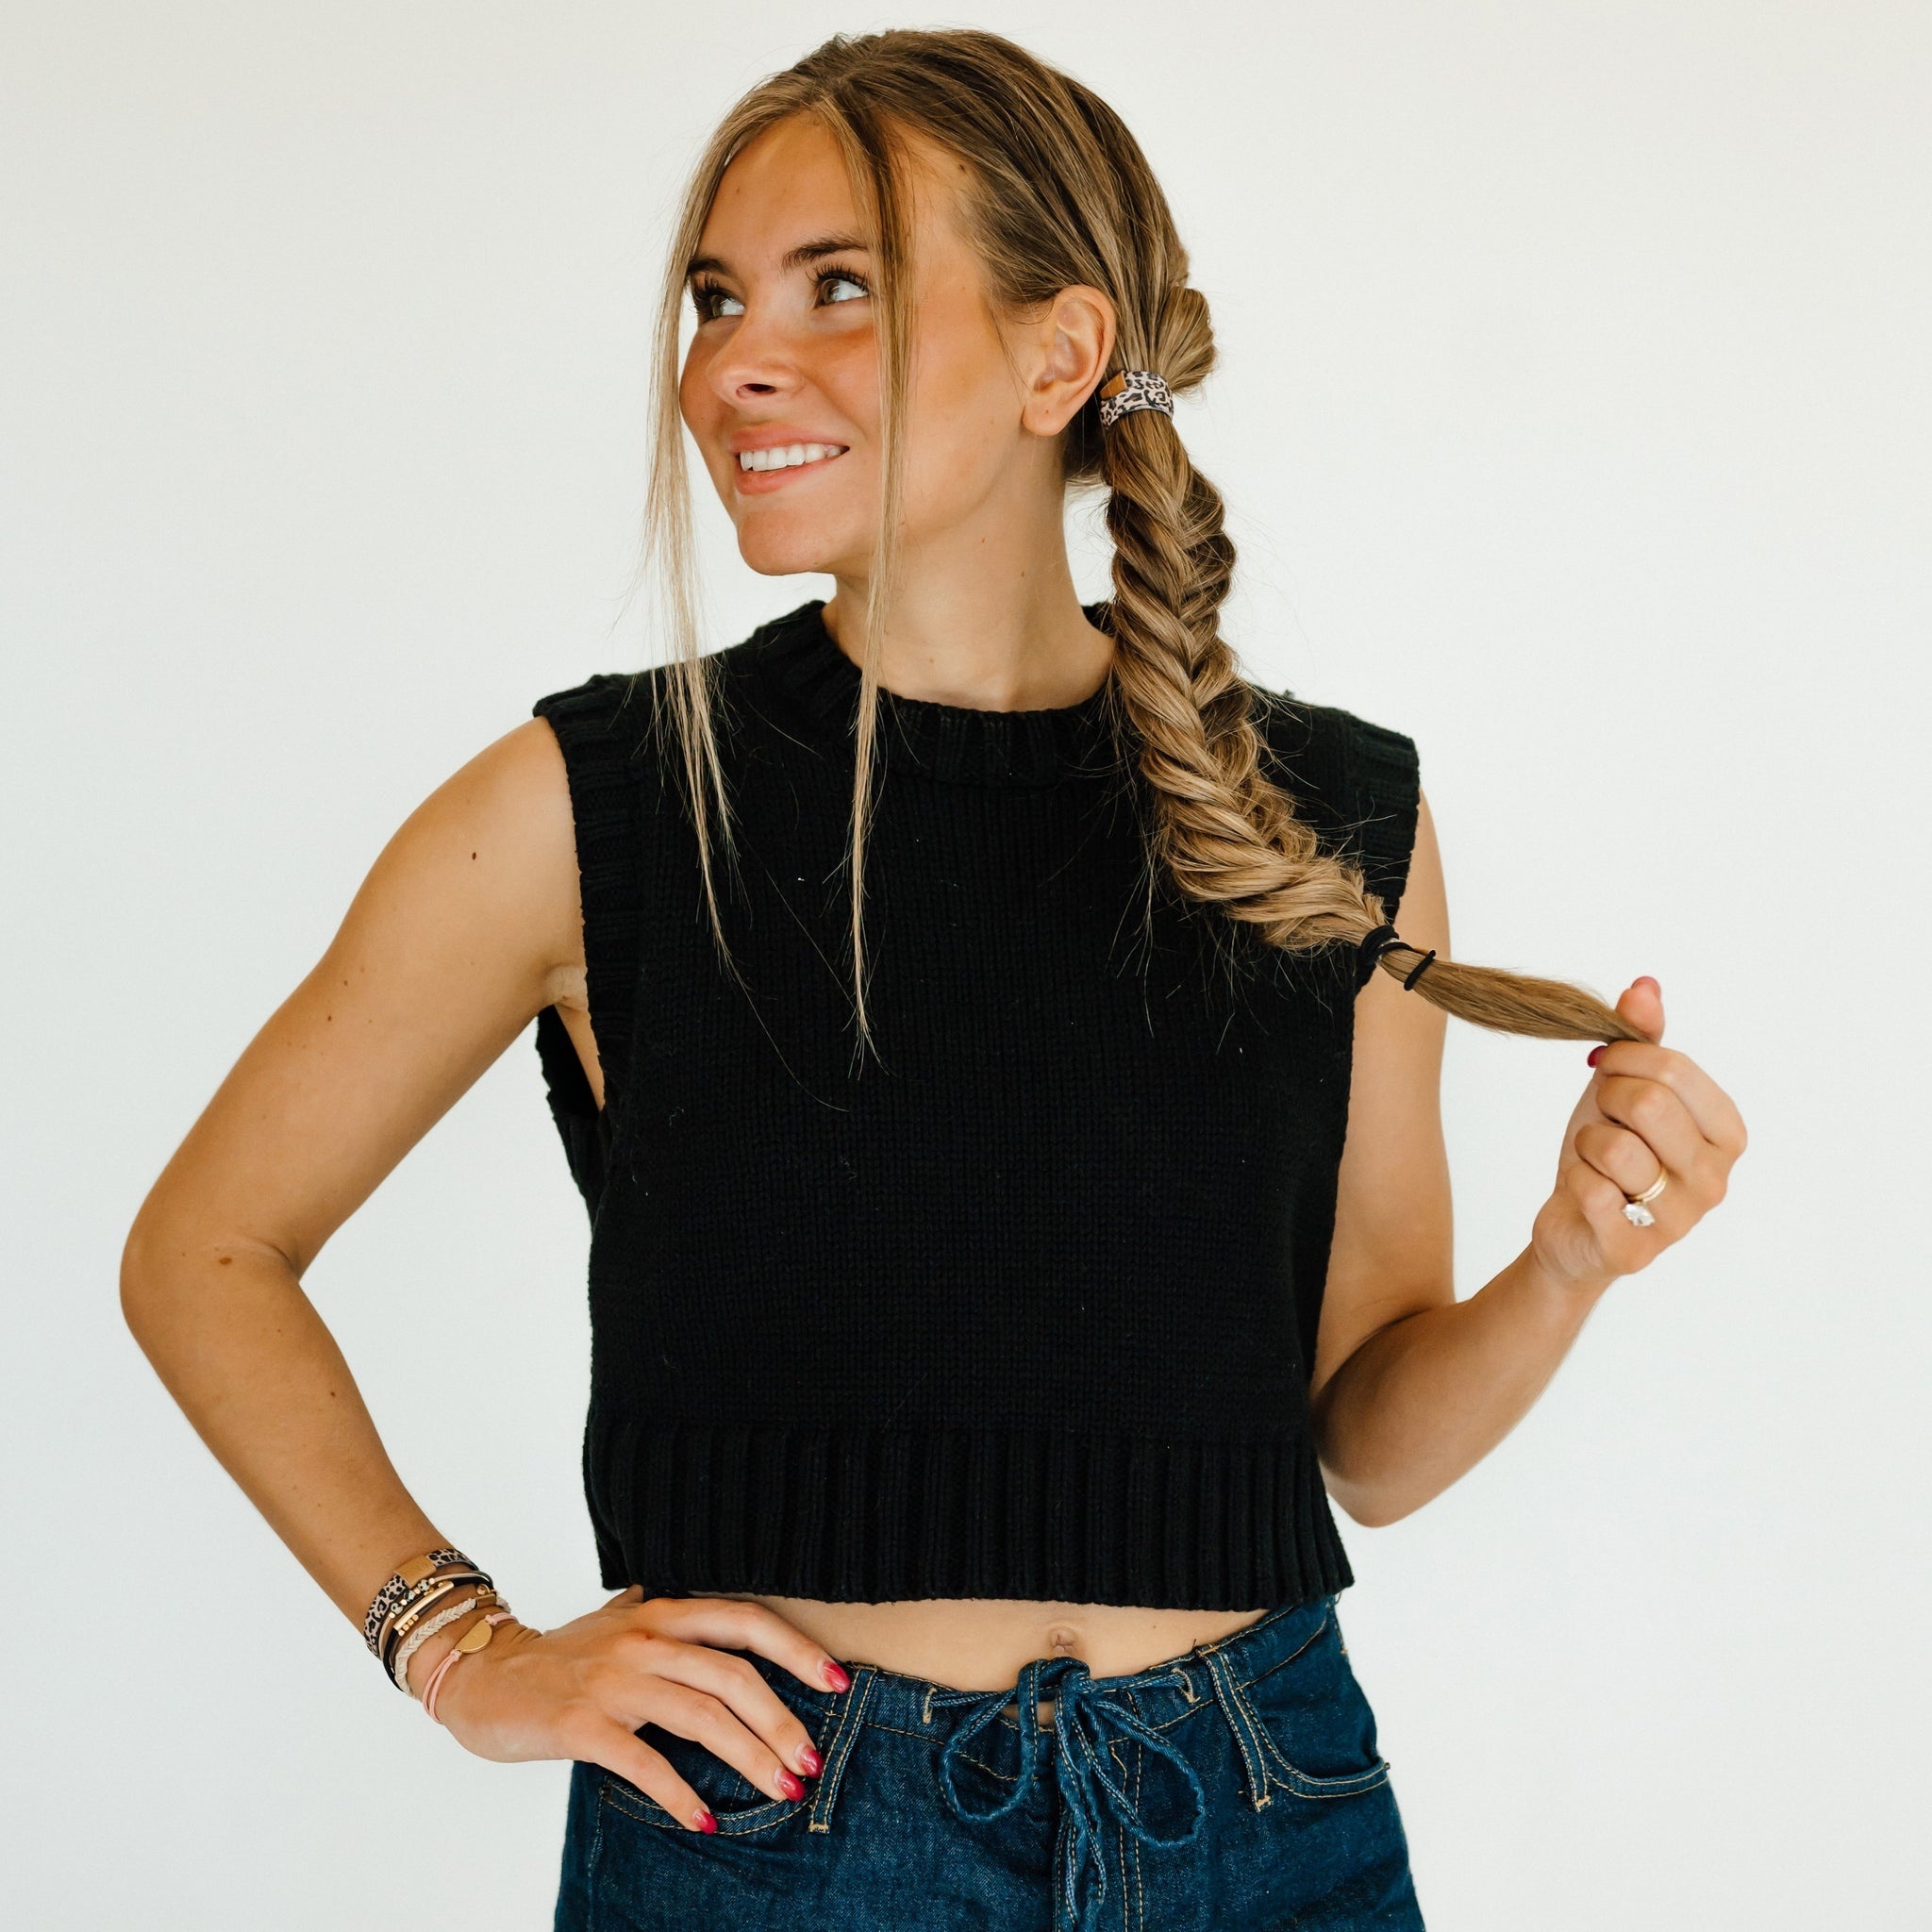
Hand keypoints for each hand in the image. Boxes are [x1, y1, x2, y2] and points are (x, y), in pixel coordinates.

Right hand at [433, 1586, 847, 1829]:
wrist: (483, 1673)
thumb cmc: (564, 1657)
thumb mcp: (625, 1627)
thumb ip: (677, 1631)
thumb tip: (742, 1644)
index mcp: (662, 1613)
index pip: (745, 1620)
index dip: (795, 1649)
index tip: (837, 1681)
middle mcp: (644, 1638)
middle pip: (733, 1676)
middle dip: (781, 1723)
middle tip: (811, 1763)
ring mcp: (613, 1679)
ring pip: (700, 1716)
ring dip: (750, 1758)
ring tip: (783, 1790)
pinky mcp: (581, 1723)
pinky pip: (643, 1761)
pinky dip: (679, 1792)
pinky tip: (705, 1820)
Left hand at [1530, 976, 1746, 1289]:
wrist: (1573, 1223)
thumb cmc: (1607, 1152)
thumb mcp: (1622, 1088)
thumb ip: (1640, 1038)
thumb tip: (1644, 986)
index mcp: (1727, 1132)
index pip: (1673, 1068)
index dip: (1624, 1059)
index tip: (1608, 1070)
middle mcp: (1716, 1178)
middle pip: (1648, 1103)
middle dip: (1606, 1102)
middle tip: (1603, 1119)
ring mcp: (1681, 1219)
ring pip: (1614, 1147)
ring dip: (1586, 1144)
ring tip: (1597, 1161)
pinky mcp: (1636, 1250)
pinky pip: (1590, 1188)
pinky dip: (1573, 1179)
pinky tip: (1587, 1193)